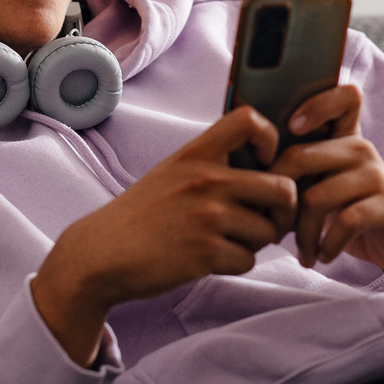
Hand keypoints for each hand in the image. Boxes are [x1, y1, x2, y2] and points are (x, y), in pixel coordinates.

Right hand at [33, 106, 296, 365]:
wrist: (101, 253)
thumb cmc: (141, 215)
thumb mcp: (172, 171)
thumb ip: (211, 163)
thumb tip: (266, 168)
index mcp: (196, 153)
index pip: (250, 120)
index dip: (272, 139)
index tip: (265, 162)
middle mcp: (206, 180)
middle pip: (283, 188)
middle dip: (282, 211)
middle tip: (266, 220)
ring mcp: (207, 216)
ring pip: (269, 231)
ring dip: (254, 242)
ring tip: (225, 241)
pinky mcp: (206, 252)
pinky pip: (248, 260)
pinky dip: (236, 264)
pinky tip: (210, 259)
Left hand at [272, 85, 383, 279]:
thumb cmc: (354, 213)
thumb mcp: (328, 186)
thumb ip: (301, 173)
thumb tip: (247, 176)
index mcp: (344, 139)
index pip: (343, 97)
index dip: (315, 104)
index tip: (291, 128)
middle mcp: (361, 150)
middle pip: (300, 157)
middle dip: (277, 200)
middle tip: (274, 230)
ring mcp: (377, 176)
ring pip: (316, 197)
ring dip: (301, 234)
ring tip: (302, 252)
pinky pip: (345, 221)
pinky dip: (327, 245)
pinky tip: (324, 256)